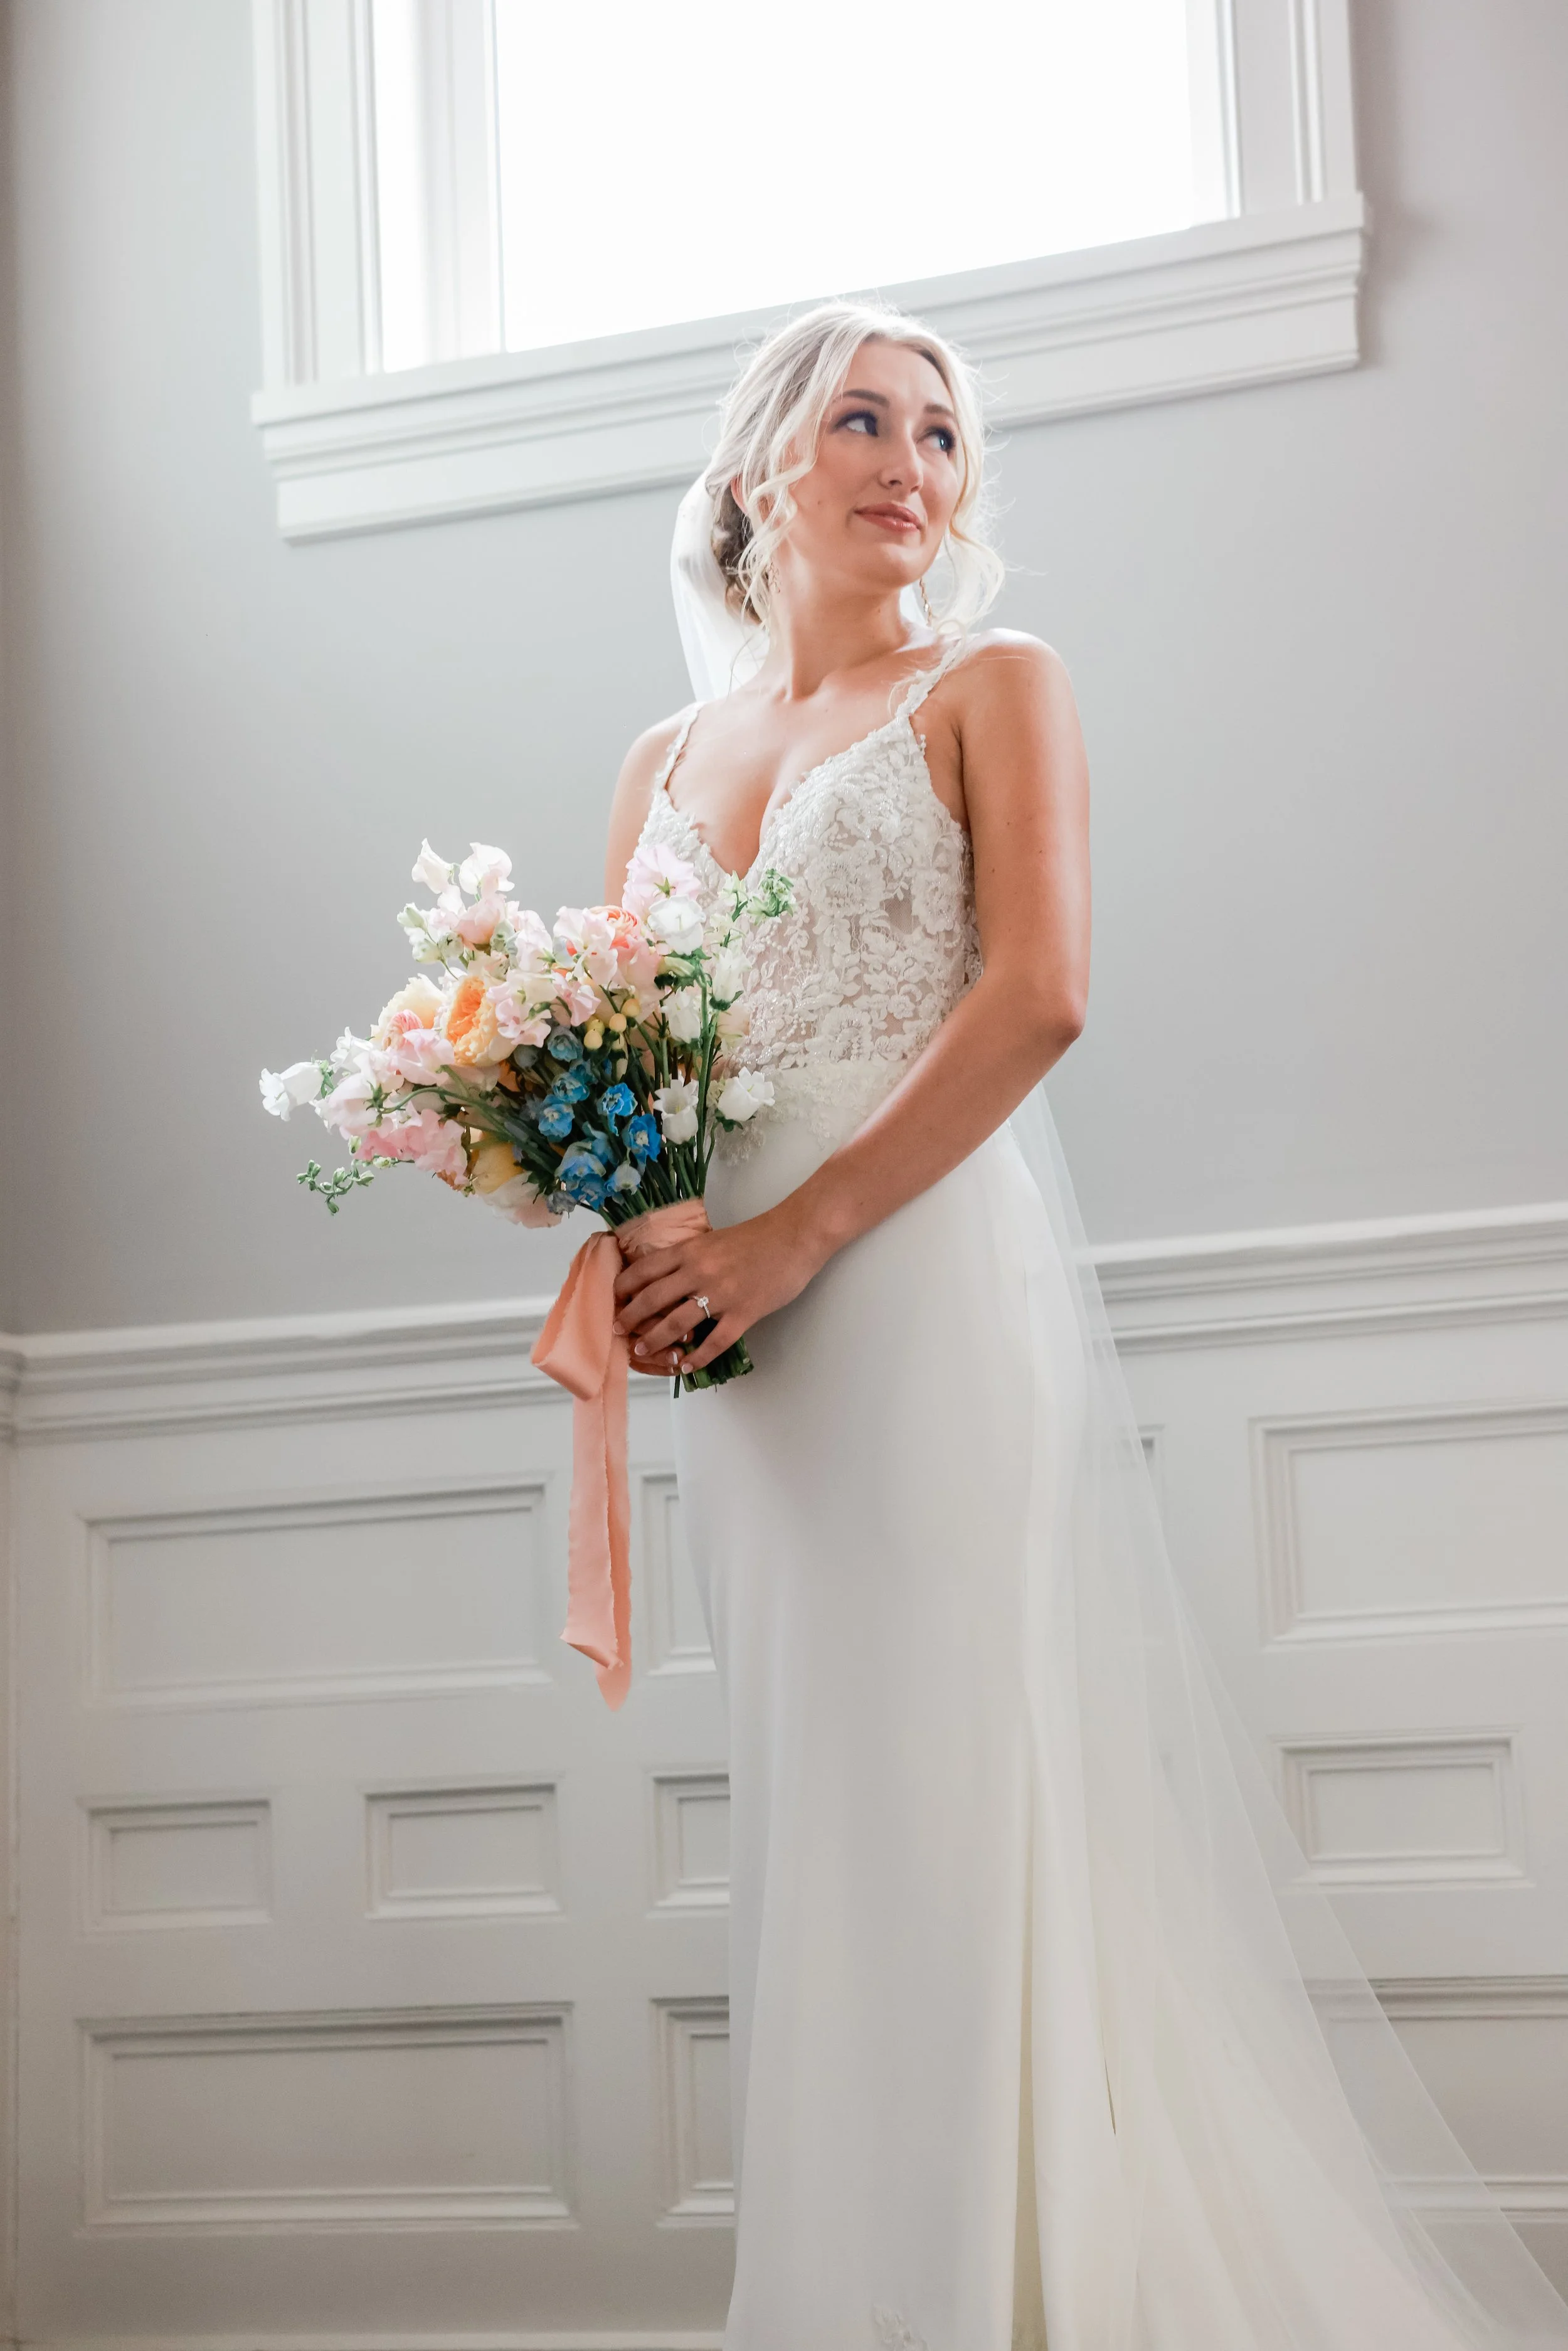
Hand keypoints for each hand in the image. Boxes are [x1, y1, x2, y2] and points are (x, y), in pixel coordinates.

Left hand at [611, 1196, 827, 1374]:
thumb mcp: (714, 1240)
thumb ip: (692, 1257)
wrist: (795, 1237)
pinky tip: (687, 1366)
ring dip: (655, 1339)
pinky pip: (715, 1342)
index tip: (613, 1298)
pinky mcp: (744, 1313)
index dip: (624, 1286)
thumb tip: (669, 1277)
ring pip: (677, 1323)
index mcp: (691, 1251)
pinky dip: (698, 1357)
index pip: (646, 1269)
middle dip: (631, 1316)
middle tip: (616, 1329)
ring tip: (641, 1349)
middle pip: (653, 1298)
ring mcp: (722, 1295)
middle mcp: (700, 1272)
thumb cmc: (758, 1237)